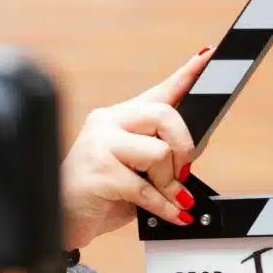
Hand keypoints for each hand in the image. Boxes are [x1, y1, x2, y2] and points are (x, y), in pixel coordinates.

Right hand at [61, 48, 214, 249]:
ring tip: (166, 197)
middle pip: (164, 115)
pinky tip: (174, 213)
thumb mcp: (136, 169)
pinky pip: (147, 188)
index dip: (187, 73)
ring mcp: (100, 145)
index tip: (208, 55)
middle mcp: (108, 122)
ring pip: (159, 152)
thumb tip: (194, 148)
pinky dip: (165, 205)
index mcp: (119, 117)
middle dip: (183, 147)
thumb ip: (162, 152)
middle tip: (183, 172)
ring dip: (170, 182)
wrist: (63, 217)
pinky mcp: (99, 173)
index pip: (159, 90)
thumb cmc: (102, 192)